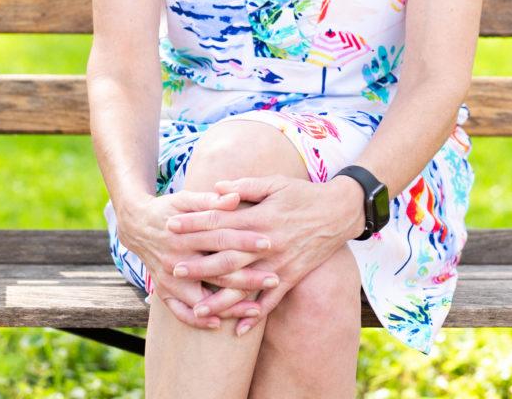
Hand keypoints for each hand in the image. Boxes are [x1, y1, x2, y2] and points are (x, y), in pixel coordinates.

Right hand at [115, 188, 279, 330]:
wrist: (136, 225)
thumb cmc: (168, 209)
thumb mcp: (186, 199)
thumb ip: (210, 201)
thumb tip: (236, 197)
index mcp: (185, 234)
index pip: (220, 238)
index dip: (244, 240)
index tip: (268, 242)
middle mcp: (176, 259)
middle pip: (216, 271)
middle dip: (247, 276)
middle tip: (274, 277)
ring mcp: (169, 279)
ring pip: (202, 298)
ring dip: (229, 305)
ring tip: (256, 310)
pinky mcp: (163, 291)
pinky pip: (180, 312)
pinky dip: (198, 319)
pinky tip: (218, 324)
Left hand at [166, 174, 362, 335]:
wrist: (339, 212)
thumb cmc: (303, 194)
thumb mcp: (274, 182)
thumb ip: (244, 186)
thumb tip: (216, 188)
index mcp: (260, 217)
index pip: (221, 221)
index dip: (195, 223)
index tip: (172, 225)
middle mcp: (267, 244)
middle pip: (227, 257)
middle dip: (199, 264)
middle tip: (173, 268)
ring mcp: (279, 264)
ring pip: (245, 286)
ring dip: (221, 299)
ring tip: (198, 309)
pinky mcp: (291, 277)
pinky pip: (271, 301)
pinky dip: (255, 316)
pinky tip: (238, 330)